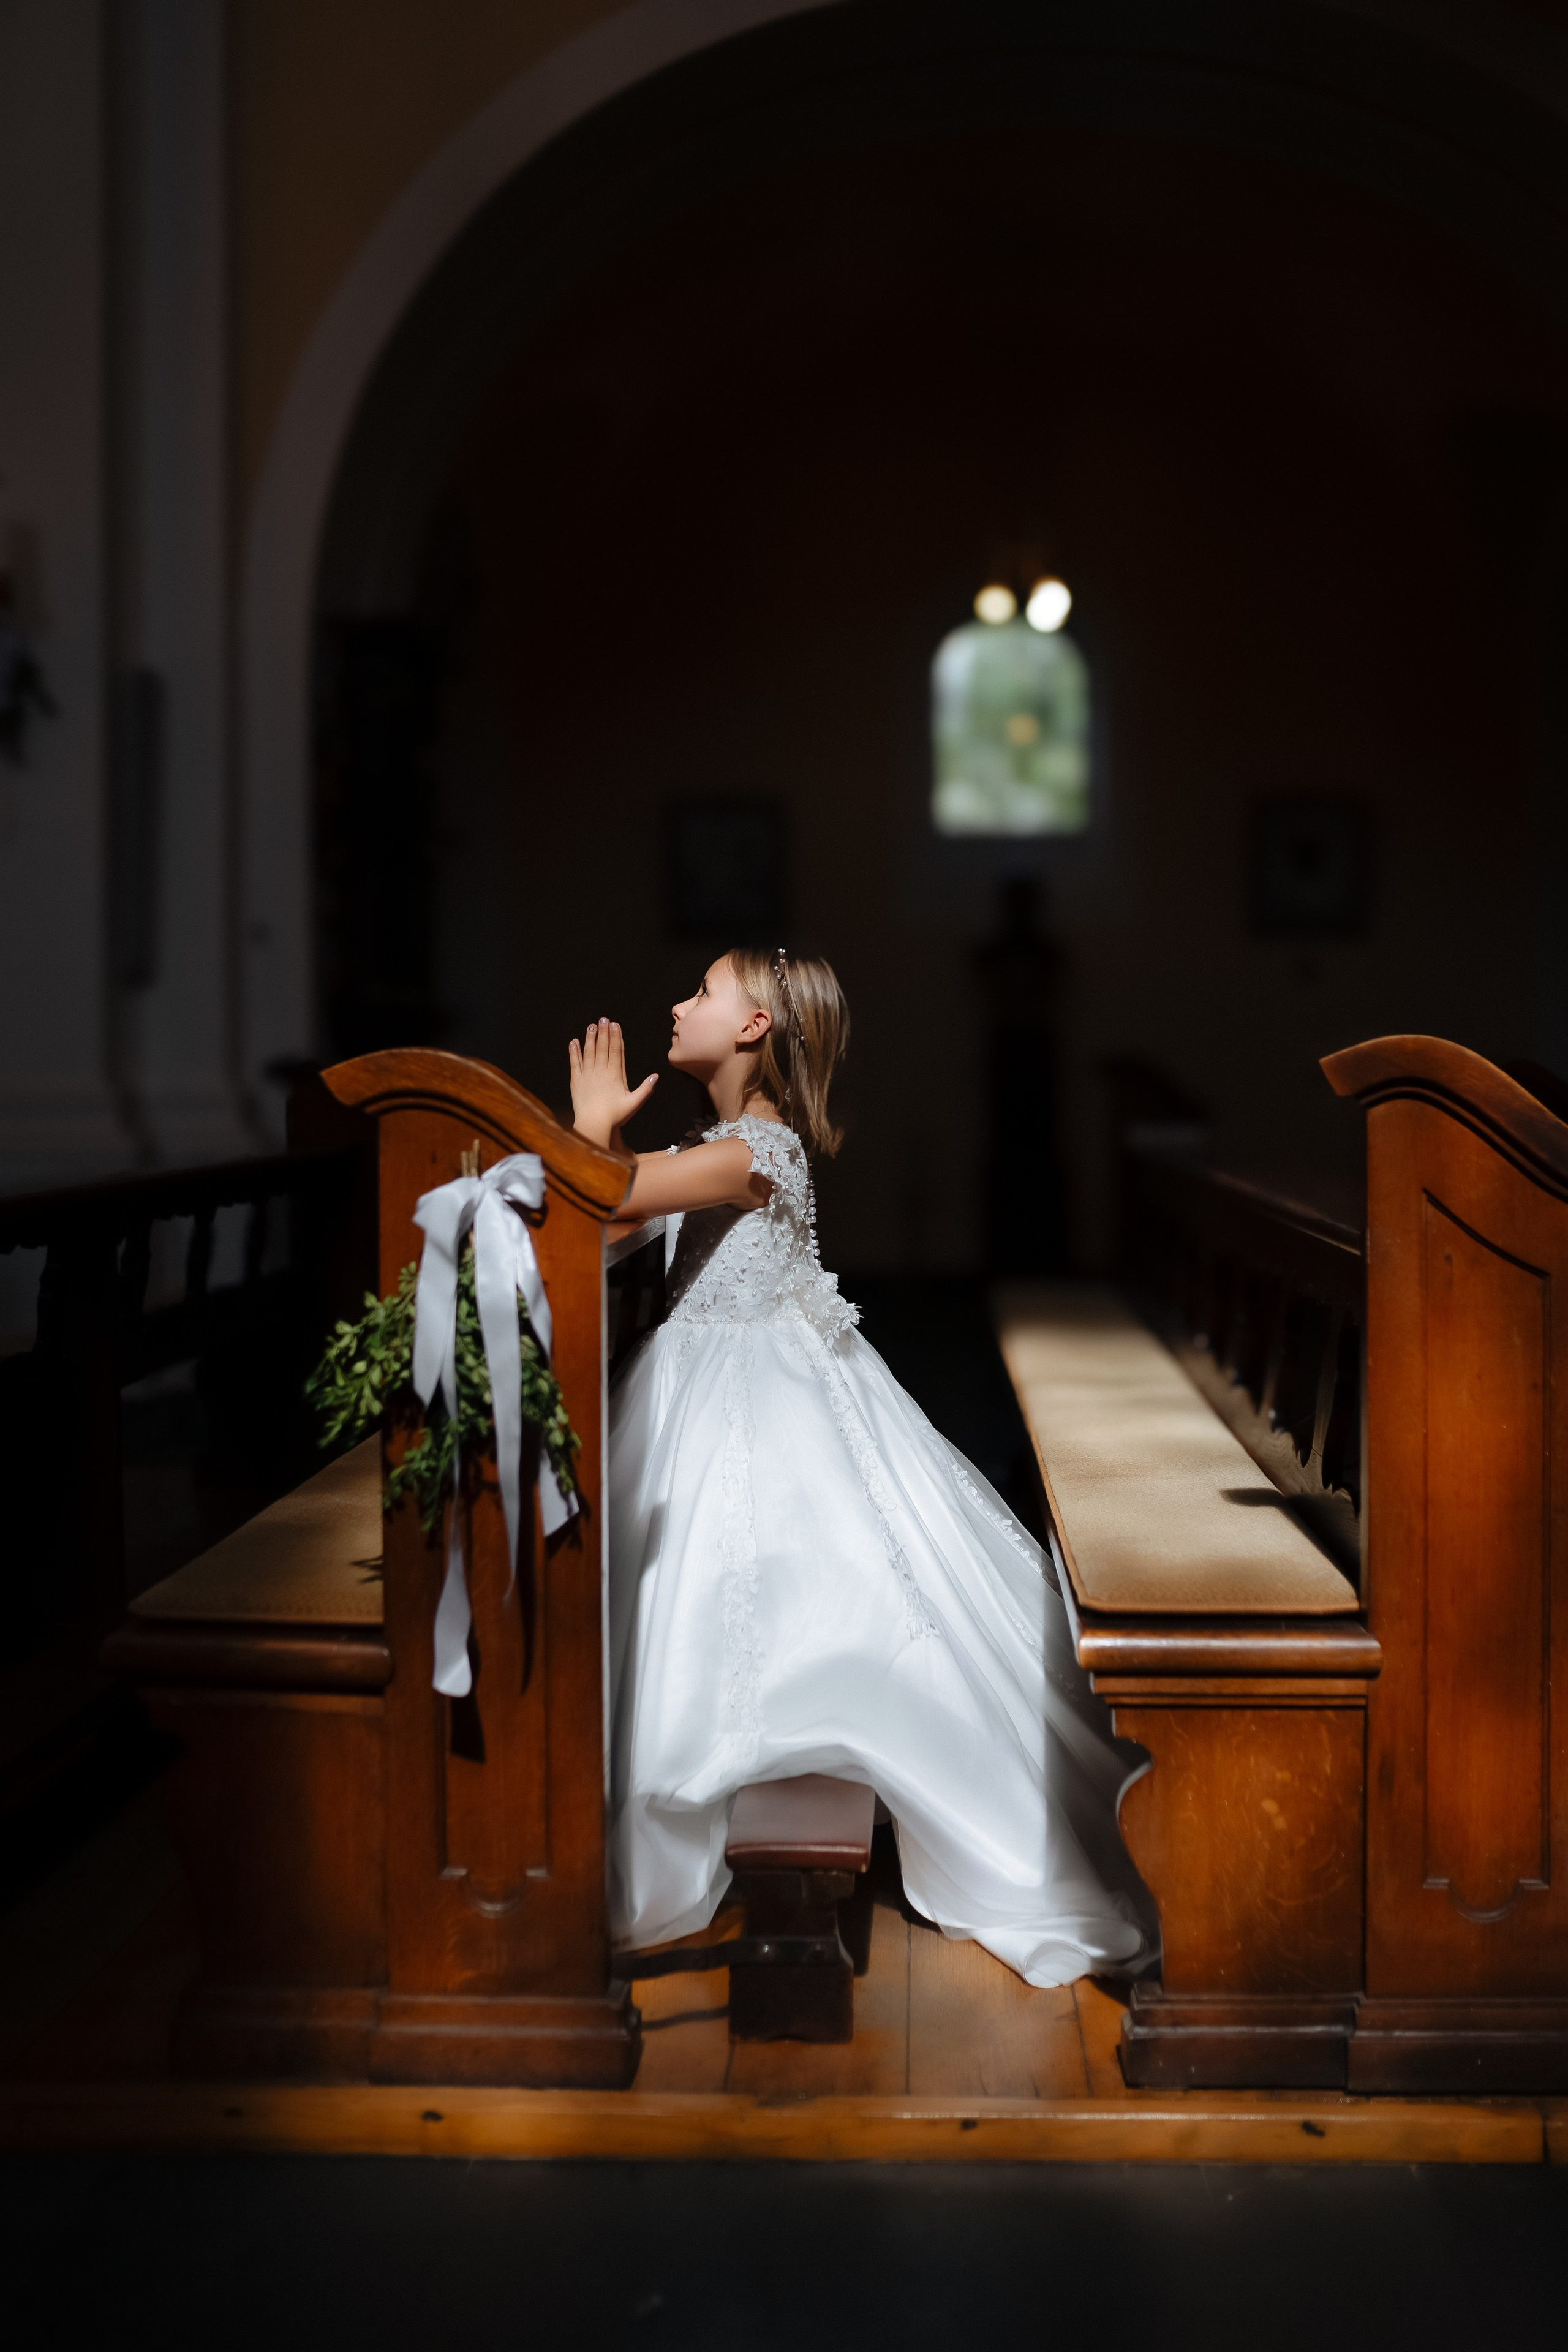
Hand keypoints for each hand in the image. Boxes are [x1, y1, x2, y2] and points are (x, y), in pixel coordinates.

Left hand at [569, 1019, 657, 1146]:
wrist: (594, 1124)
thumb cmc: (615, 1115)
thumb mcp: (634, 1103)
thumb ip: (645, 1089)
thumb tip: (656, 1076)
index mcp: (615, 1074)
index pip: (615, 1051)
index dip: (615, 1036)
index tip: (615, 1025)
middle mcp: (600, 1071)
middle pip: (602, 1047)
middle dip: (603, 1032)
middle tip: (603, 1019)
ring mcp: (587, 1075)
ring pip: (588, 1052)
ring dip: (589, 1038)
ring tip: (591, 1026)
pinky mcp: (576, 1081)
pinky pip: (574, 1063)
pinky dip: (574, 1052)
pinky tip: (574, 1042)